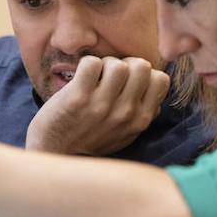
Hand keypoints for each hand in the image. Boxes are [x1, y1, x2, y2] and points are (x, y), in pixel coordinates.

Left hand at [25, 56, 169, 155]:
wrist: (56, 154)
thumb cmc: (91, 140)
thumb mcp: (126, 135)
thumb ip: (143, 115)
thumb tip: (156, 93)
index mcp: (140, 120)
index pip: (160, 79)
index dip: (144, 73)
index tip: (129, 81)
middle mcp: (125, 114)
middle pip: (142, 66)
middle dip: (126, 63)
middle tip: (110, 75)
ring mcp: (101, 106)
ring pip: (117, 64)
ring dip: (105, 64)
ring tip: (95, 77)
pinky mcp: (77, 98)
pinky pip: (91, 63)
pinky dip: (85, 65)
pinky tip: (81, 77)